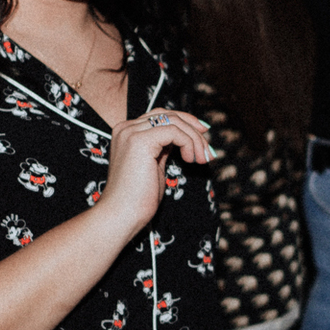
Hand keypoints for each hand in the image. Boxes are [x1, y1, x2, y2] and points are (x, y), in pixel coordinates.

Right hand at [98, 108, 212, 233]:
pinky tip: (190, 159)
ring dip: (195, 139)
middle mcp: (126, 128)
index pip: (161, 116)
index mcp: (127, 132)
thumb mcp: (155, 166)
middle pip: (169, 115)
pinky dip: (189, 143)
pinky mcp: (140, 141)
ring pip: (174, 121)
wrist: (122, 215)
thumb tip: (185, 139)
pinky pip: (174, 131)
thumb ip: (164, 149)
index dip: (186, 123)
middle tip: (207, 151)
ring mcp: (131, 132)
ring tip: (202, 159)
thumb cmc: (138, 198)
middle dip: (193, 129)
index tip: (204, 136)